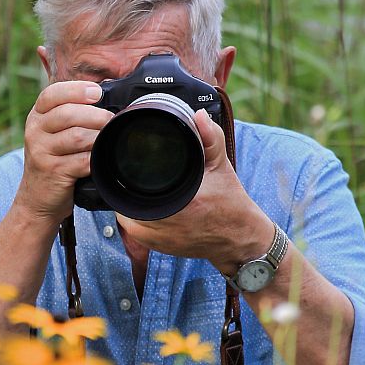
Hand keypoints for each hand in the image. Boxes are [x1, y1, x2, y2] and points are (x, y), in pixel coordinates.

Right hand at [14, 81, 112, 226]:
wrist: (37, 198)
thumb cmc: (53, 160)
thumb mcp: (52, 133)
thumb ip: (71, 114)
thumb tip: (107, 96)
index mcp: (37, 116)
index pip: (52, 94)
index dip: (76, 90)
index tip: (97, 92)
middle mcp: (35, 131)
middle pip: (68, 114)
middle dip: (95, 115)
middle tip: (111, 119)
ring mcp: (41, 152)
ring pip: (77, 136)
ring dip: (98, 136)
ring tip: (108, 138)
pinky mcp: (53, 171)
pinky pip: (82, 160)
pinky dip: (96, 158)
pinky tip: (101, 158)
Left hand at [115, 110, 271, 272]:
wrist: (239, 239)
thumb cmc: (231, 202)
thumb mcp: (222, 166)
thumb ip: (210, 138)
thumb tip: (198, 115)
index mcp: (183, 202)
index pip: (137, 186)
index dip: (130, 172)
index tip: (131, 163)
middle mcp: (168, 224)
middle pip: (127, 199)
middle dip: (128, 185)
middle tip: (133, 172)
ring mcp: (160, 239)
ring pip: (126, 216)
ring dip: (128, 202)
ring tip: (137, 187)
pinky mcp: (157, 248)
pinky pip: (133, 231)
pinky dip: (134, 217)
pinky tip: (142, 205)